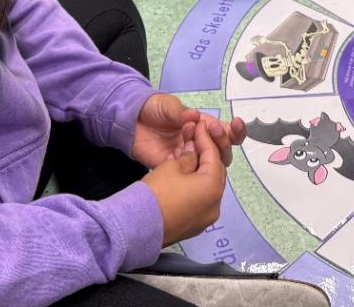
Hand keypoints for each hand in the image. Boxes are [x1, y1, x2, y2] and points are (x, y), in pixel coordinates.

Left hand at [131, 93, 244, 168]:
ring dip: (204, 152)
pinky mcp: (174, 170)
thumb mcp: (168, 105)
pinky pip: (186, 174)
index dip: (236, 131)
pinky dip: (186, 165)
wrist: (130, 121)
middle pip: (223, 152)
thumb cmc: (154, 109)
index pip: (227, 132)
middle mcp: (201, 145)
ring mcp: (189, 158)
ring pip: (208, 166)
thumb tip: (194, 117)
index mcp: (204, 127)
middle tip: (211, 129)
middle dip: (222, 141)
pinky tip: (179, 155)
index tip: (235, 124)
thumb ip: (180, 112)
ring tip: (188, 136)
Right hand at [142, 119, 226, 245]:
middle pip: (216, 173)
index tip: (198, 125)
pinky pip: (203, 201)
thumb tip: (194, 152)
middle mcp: (216, 205)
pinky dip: (198, 188)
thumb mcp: (171, 166)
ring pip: (211, 188)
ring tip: (190, 159)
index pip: (213, 156)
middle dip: (207, 156)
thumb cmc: (155, 192)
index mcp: (212, 187)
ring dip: (203, 172)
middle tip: (195, 141)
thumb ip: (188, 156)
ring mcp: (207, 219)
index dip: (205, 138)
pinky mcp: (196, 227)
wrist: (137, 227)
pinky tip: (187, 179)